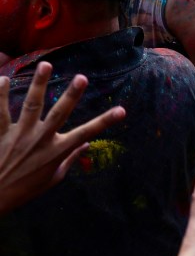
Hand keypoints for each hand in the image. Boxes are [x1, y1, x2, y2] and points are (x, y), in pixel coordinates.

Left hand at [0, 62, 125, 214]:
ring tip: (46, 65)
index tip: (122, 110)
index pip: (86, 134)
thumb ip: (69, 159)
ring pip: (31, 106)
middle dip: (71, 95)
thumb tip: (86, 144)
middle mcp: (40, 140)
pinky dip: (1, 95)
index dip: (105, 121)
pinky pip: (0, 112)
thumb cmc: (24, 190)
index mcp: (56, 152)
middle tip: (82, 77)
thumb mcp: (52, 178)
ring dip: (40, 84)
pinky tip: (3, 79)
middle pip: (59, 113)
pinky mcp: (0, 134)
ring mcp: (19, 135)